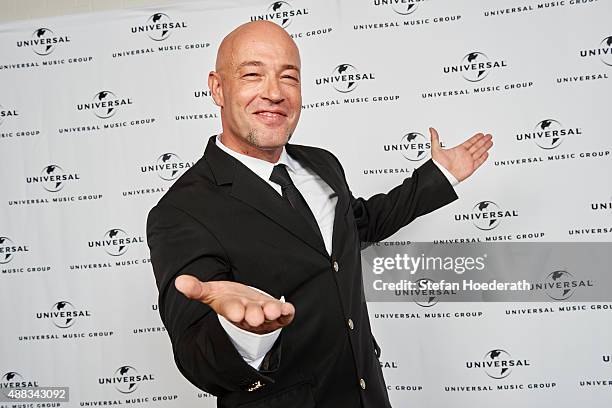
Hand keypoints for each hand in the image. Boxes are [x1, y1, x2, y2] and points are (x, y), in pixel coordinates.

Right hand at [175, 275, 294, 334]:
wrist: (246, 309)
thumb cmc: (230, 300)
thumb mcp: (212, 292)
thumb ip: (196, 289)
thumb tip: (179, 282)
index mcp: (232, 308)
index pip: (231, 310)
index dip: (234, 310)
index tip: (236, 311)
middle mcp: (248, 314)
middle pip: (251, 315)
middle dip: (254, 315)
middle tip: (256, 316)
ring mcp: (263, 315)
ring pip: (268, 317)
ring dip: (272, 313)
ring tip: (274, 309)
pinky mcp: (277, 315)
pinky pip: (283, 316)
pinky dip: (287, 313)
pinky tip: (288, 309)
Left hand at [429, 127, 492, 181]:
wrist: (442, 175)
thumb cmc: (439, 165)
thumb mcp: (436, 149)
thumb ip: (435, 138)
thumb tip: (431, 129)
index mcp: (458, 150)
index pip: (469, 142)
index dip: (475, 138)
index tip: (480, 134)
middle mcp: (464, 155)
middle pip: (476, 146)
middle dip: (483, 141)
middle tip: (488, 136)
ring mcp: (468, 161)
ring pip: (479, 152)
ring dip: (485, 147)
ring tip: (490, 142)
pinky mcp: (470, 168)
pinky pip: (479, 162)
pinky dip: (483, 158)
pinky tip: (486, 153)